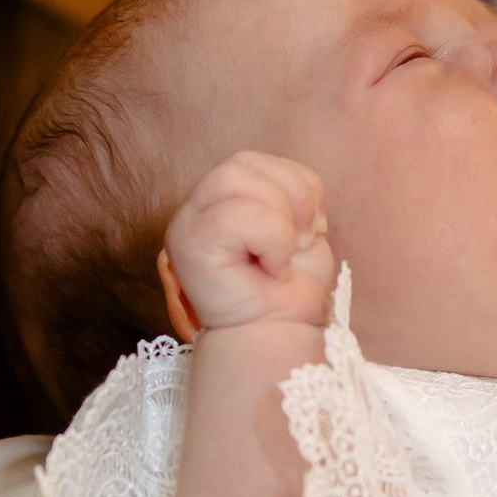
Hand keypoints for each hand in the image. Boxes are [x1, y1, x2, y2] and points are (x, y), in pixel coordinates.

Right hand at [160, 151, 336, 335]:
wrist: (281, 336)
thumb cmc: (288, 291)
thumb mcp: (301, 228)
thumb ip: (293, 194)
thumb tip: (297, 189)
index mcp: (220, 201)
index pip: (254, 161)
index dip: (296, 186)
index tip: (310, 230)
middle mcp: (196, 209)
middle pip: (241, 161)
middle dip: (291, 196)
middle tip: (301, 242)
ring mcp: (186, 226)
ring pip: (232, 177)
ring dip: (279, 218)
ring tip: (283, 255)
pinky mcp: (187, 247)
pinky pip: (236, 215)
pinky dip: (271, 239)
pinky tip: (271, 269)